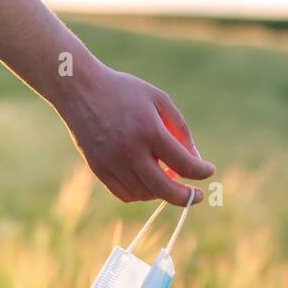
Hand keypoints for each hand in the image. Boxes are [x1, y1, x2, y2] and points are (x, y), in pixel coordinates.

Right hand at [53, 62, 214, 204]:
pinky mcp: (99, 169)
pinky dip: (141, 193)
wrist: (79, 90)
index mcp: (149, 130)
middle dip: (185, 197)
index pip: (183, 163)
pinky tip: (147, 181)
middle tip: (196, 196)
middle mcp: (130, 151)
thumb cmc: (124, 92)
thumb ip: (180, 129)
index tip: (208, 171)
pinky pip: (125, 194)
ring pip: (145, 194)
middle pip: (164, 189)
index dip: (201, 171)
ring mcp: (112, 163)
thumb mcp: (158, 99)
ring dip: (161, 191)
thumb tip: (194, 160)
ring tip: (166, 177)